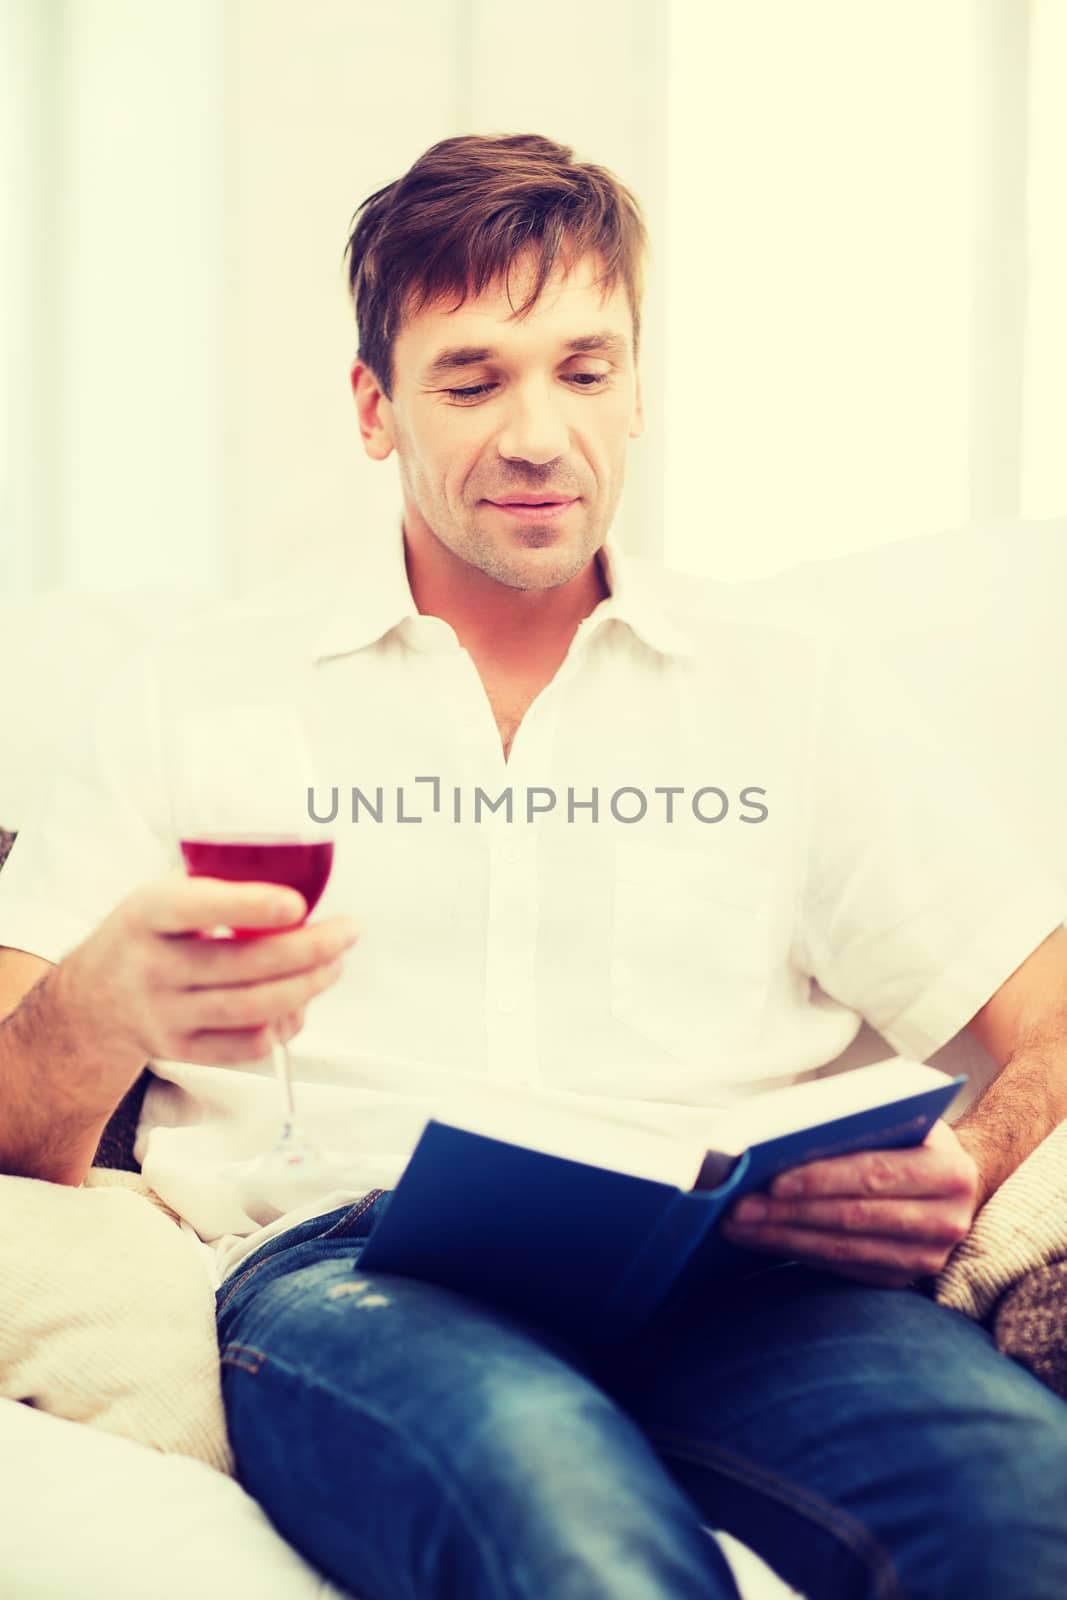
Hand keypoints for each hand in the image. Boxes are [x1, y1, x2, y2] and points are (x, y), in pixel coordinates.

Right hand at [63, 870, 359, 1074]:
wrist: (91, 1000)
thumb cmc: (148, 934)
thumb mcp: (164, 896)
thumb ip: (217, 886)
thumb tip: (299, 874)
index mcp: (148, 914)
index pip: (197, 907)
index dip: (249, 906)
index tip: (298, 904)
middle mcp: (152, 967)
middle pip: (241, 965)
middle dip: (307, 949)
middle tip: (347, 933)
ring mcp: (164, 1015)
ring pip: (250, 1009)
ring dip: (305, 988)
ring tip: (334, 966)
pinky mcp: (180, 1051)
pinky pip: (244, 1047)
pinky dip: (282, 1028)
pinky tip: (300, 1004)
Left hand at [719, 1119, 980, 1286]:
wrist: (952, 1179)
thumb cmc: (912, 1136)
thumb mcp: (900, 1117)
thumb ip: (857, 1124)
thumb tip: (785, 1134)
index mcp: (949, 1172)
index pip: (875, 1174)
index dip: (822, 1179)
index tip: (773, 1180)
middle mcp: (947, 1220)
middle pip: (853, 1217)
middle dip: (788, 1212)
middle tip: (738, 1206)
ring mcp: (927, 1257)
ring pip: (842, 1248)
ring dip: (783, 1238)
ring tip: (737, 1226)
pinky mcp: (903, 1278)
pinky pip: (842, 1266)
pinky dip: (798, 1252)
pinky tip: (764, 1240)